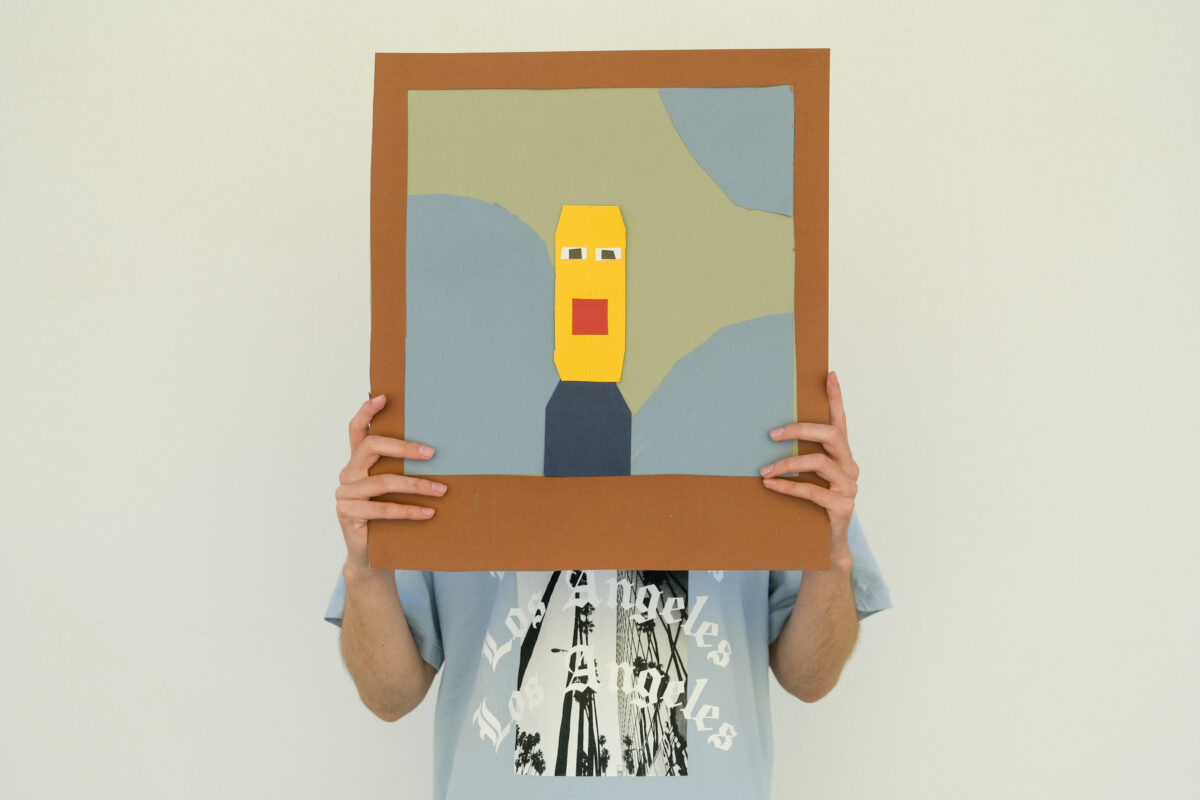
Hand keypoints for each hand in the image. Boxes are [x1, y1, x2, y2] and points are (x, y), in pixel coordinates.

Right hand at [335, 394, 446, 572]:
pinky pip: (383, 509)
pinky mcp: (348, 515)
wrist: (371, 556)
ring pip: (383, 481)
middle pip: (371, 448)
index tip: (384, 397)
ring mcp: (345, 494)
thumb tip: (436, 450)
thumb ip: (401, 469)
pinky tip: (429, 512)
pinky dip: (409, 511)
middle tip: (432, 452)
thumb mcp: (394, 489)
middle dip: (403, 447)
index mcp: (357, 462)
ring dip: (416, 485)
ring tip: (442, 490)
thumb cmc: (387, 517)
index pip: (357, 430)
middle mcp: (348, 474)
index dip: (367, 412)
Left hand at [760, 371, 858, 567]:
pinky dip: (789, 486)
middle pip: (830, 435)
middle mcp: (850, 466)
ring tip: (764, 469)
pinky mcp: (843, 507)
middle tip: (772, 434)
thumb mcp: (807, 479)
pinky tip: (770, 485)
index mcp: (842, 455)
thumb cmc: (812, 507)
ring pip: (820, 462)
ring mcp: (849, 487)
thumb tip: (768, 437)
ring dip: (788, 463)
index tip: (829, 374)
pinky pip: (814, 491)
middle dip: (800, 430)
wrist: (825, 547)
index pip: (840, 421)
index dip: (836, 398)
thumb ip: (799, 458)